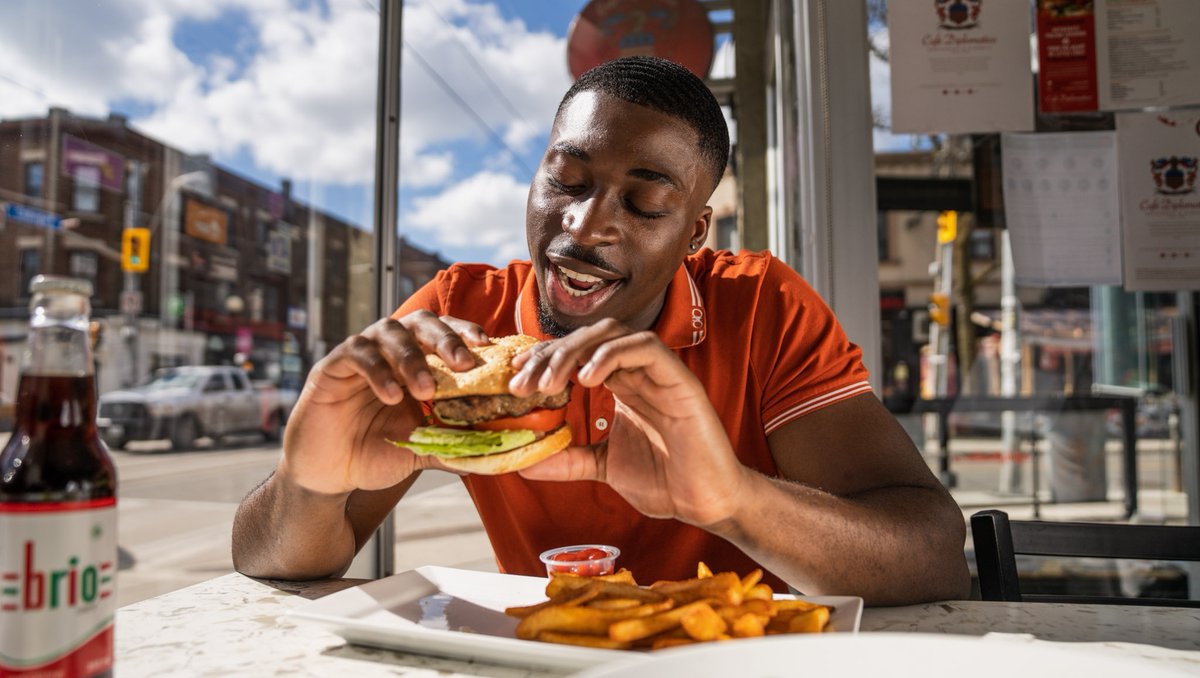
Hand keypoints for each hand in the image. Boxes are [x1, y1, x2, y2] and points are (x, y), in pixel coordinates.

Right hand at [279, 311, 489, 495]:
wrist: (330, 475)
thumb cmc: (376, 454)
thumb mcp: (421, 449)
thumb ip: (453, 444)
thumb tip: (495, 450)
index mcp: (417, 363)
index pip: (446, 333)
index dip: (466, 333)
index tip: (487, 347)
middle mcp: (391, 351)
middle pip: (421, 322)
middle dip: (446, 338)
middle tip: (463, 363)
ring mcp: (362, 355)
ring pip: (389, 331)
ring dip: (411, 357)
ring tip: (425, 391)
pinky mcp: (332, 367)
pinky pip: (357, 353)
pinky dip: (378, 371)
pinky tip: (392, 395)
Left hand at [509, 320, 749, 526]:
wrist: (707, 503)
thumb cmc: (665, 482)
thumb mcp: (604, 467)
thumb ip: (569, 459)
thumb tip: (525, 461)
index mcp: (622, 384)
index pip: (577, 353)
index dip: (543, 359)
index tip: (514, 379)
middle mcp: (638, 371)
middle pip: (588, 337)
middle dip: (550, 354)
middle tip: (523, 384)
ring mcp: (659, 372)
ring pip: (613, 333)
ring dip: (574, 351)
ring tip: (550, 382)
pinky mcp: (680, 380)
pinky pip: (645, 348)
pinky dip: (612, 354)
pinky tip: (587, 378)